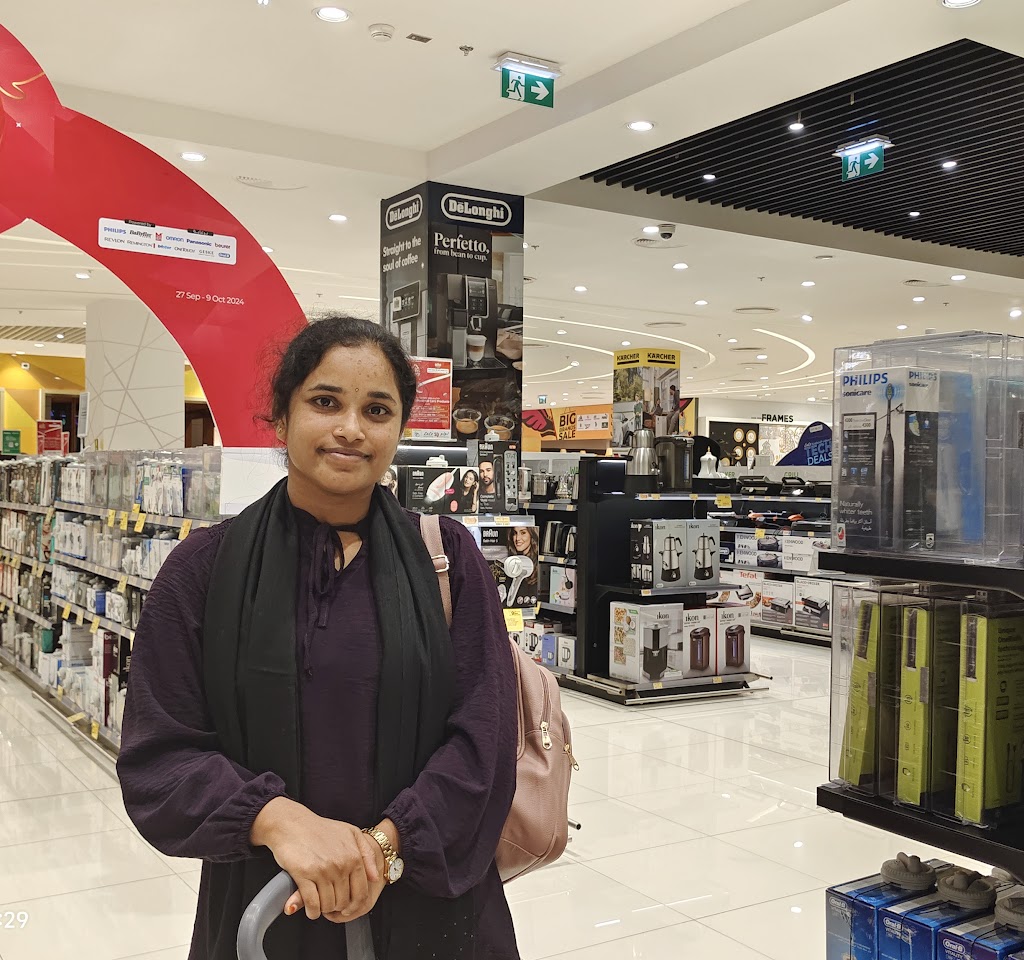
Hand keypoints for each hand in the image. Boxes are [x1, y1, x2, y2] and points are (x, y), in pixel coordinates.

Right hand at [250, 797, 381, 922]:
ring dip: (324, 909)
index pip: (361, 893)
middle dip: (337, 907)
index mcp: (354, 857)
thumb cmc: (321, 829)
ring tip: (320, 903)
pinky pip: (312, 904)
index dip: (353, 905)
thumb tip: (375, 878)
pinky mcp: (304, 875)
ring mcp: (322, 870)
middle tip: (330, 902)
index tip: (346, 907)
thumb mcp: (351, 833)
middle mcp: (340, 865)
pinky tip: (311, 908)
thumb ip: (367, 854)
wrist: (292, 823)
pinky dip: (312, 911)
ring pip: (328, 905)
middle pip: (344, 902)